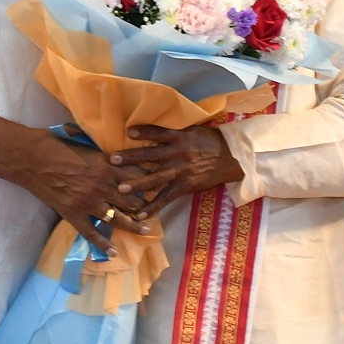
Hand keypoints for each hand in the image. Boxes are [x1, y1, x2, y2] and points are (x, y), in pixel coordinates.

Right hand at [16, 132, 150, 253]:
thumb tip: (107, 145)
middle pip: (132, 200)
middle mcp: (102, 185)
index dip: (148, 181)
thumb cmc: (54, 143)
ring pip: (118, 218)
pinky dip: (103, 244)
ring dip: (135, 225)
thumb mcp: (82, 140)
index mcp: (105, 165)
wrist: (30, 158)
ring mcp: (88, 202)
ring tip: (147, 230)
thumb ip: (99, 148)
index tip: (158, 184)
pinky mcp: (73, 214)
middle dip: (146, 205)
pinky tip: (113, 252)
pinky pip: (92, 233)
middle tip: (157, 209)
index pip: (135, 176)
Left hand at [110, 124, 242, 217]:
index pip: (158, 132)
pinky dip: (153, 206)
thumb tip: (153, 130)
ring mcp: (181, 170)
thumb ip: (173, 131)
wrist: (231, 157)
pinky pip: (166, 197)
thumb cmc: (209, 141)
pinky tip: (140, 214)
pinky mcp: (185, 185)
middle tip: (112, 160)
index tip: (128, 132)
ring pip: (155, 178)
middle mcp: (178, 153)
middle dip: (131, 158)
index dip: (144, 132)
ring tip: (121, 188)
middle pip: (151, 155)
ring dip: (137, 184)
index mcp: (179, 136)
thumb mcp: (192, 130)